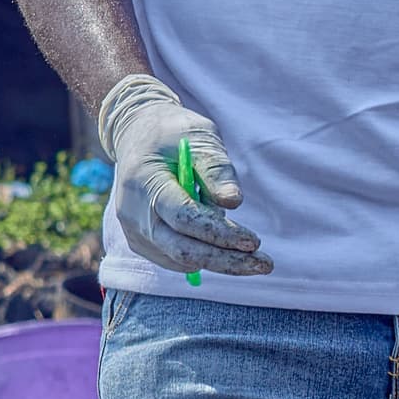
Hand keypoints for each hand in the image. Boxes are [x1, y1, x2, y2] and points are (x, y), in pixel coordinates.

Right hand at [97, 73, 272, 277]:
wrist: (136, 136)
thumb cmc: (173, 134)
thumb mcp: (199, 137)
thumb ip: (216, 170)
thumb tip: (233, 202)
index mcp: (144, 182)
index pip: (183, 218)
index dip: (220, 233)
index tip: (255, 241)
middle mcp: (133, 213)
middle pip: (182, 249)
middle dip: (225, 261)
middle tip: (265, 263)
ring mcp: (133, 230)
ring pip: (180, 259)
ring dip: (218, 260)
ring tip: (247, 249)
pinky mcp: (140, 241)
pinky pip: (175, 259)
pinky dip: (202, 257)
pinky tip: (219, 244)